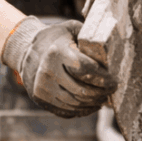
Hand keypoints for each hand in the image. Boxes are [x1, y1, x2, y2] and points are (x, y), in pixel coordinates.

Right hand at [1, 17, 116, 117]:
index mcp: (56, 52)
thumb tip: (113, 47)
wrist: (27, 50)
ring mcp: (42, 88)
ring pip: (75, 103)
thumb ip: (89, 37)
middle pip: (82, 90)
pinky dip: (82, 110)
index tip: (114, 81)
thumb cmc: (57, 39)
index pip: (85, 70)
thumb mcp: (72, 29)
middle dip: (101, 93)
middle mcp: (47, 71)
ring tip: (104, 97)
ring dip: (93, 102)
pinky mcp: (41, 100)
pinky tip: (92, 103)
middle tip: (112, 90)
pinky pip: (67, 110)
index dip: (103, 78)